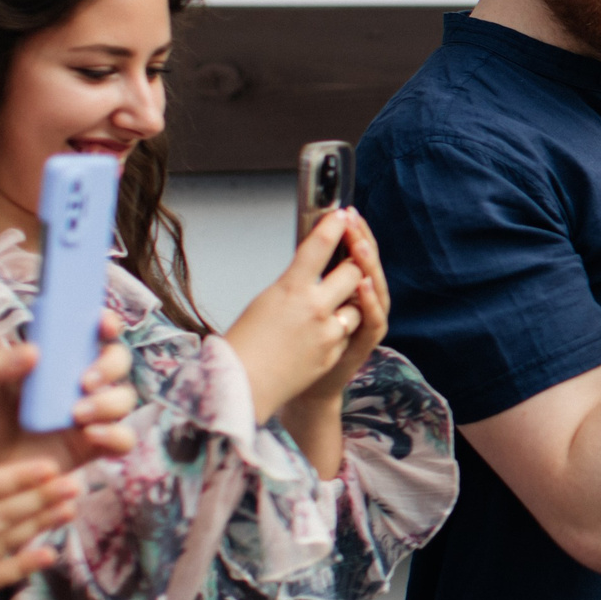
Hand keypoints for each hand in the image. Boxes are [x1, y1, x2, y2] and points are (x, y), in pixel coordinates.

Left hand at [0, 313, 137, 475]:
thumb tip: (34, 350)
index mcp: (57, 362)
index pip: (91, 333)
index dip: (105, 322)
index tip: (102, 324)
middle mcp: (79, 384)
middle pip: (118, 362)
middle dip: (110, 366)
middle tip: (83, 381)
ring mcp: (91, 416)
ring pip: (124, 399)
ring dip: (108, 402)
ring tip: (76, 415)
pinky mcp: (94, 447)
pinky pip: (123, 439)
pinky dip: (115, 435)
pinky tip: (91, 436)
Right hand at [223, 211, 366, 420]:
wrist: (242, 385)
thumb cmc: (243, 343)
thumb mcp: (264, 301)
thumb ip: (292, 286)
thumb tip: (309, 275)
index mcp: (290, 289)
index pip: (318, 246)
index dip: (333, 226)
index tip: (342, 214)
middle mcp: (315, 307)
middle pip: (353, 271)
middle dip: (354, 265)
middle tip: (349, 259)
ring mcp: (328, 331)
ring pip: (357, 304)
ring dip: (349, 301)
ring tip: (331, 304)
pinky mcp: (335, 352)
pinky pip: (348, 332)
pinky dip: (340, 328)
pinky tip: (324, 332)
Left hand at [289, 212, 390, 408]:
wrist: (303, 385)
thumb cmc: (298, 344)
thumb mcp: (298, 303)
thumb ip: (309, 278)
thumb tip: (302, 243)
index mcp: (346, 288)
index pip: (354, 253)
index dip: (352, 232)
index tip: (343, 211)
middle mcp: (361, 301)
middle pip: (368, 264)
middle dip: (361, 240)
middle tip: (352, 220)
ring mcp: (365, 321)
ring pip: (375, 287)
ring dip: (368, 264)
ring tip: (358, 244)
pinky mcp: (364, 342)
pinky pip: (373, 319)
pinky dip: (369, 301)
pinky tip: (362, 284)